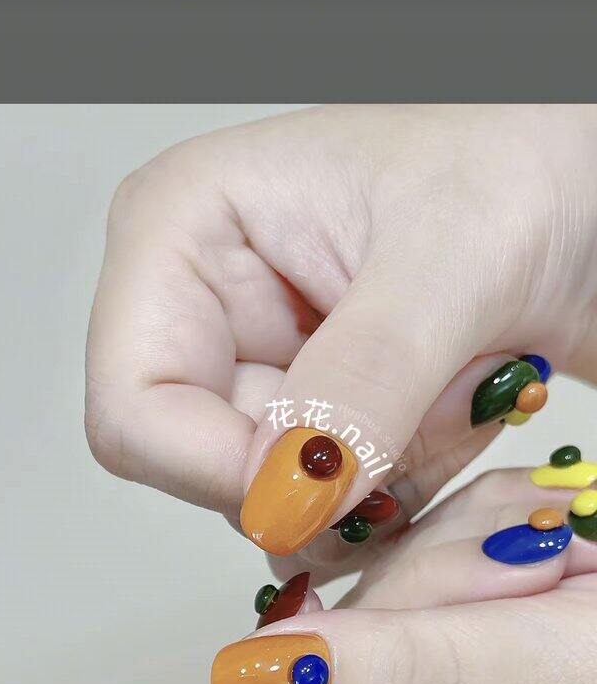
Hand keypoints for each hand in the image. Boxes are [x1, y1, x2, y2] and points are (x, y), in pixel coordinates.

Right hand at [87, 105, 596, 573]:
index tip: (338, 479)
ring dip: (388, 481)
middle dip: (336, 473)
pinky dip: (411, 488)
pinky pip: (338, 516)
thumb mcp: (451, 258)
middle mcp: (204, 311)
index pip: (134, 416)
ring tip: (460, 388)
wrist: (596, 194)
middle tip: (436, 408)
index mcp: (180, 233)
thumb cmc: (522, 166)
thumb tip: (288, 489)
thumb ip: (364, 375)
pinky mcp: (317, 423)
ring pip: (281, 510)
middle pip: (208, 478)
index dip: (228, 472)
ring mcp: (262, 373)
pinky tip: (459, 411)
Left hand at [209, 470, 596, 683]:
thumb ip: (406, 677)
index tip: (318, 631)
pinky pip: (410, 595)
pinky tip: (550, 545)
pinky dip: (469, 545)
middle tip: (515, 564)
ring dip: (449, 562)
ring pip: (357, 630)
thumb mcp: (567, 678)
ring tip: (556, 553)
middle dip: (403, 609)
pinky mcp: (465, 682)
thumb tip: (247, 677)